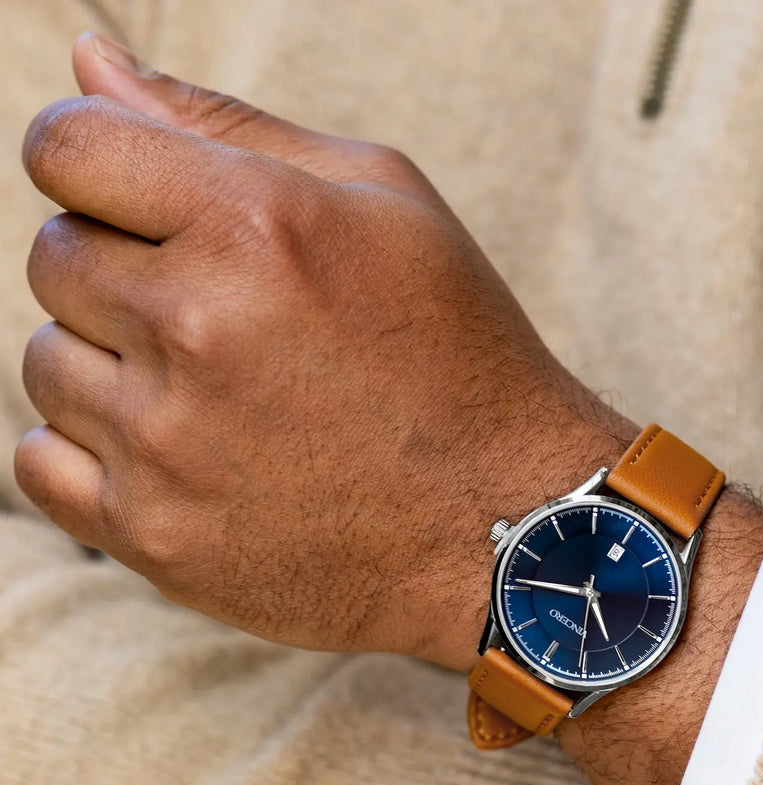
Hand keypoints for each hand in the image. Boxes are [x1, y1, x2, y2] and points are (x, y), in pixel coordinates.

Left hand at [17, 34, 630, 666]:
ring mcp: (170, 444)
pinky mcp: (156, 537)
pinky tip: (178, 454)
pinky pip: (41, 465)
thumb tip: (86, 59)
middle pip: (54, 258)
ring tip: (220, 398)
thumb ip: (228, 124)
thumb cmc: (458, 357)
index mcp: (257, 225)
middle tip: (222, 319)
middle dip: (122, 272)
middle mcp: (198, 329)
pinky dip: (93, 454)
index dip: (96, 165)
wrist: (505, 527)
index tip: (140, 205)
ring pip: (47, 364)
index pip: (66, 146)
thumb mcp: (389, 207)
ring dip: (113, 368)